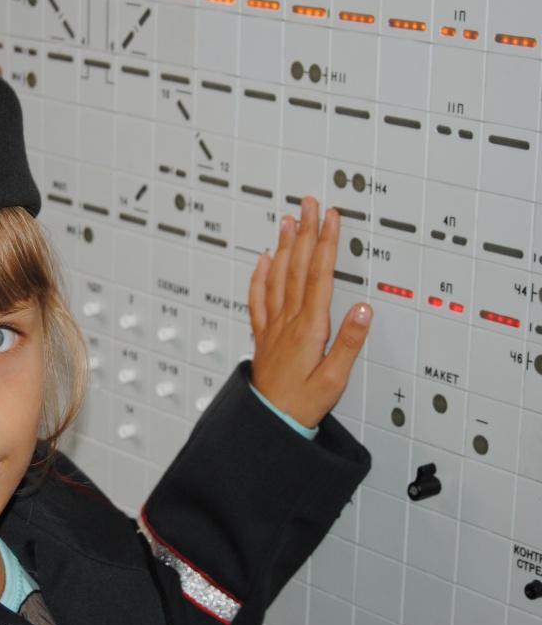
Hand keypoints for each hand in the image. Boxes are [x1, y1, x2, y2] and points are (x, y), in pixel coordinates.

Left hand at [248, 197, 372, 428]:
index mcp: (310, 328)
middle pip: (298, 267)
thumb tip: (364, 310)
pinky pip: (258, 298)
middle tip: (309, 204)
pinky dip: (260, 275)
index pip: (320, 275)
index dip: (326, 243)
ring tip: (288, 220)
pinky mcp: (263, 335)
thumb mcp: (335, 379)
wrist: (268, 421)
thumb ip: (350, 343)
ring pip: (278, 276)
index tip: (331, 218)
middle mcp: (289, 321)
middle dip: (305, 232)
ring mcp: (273, 326)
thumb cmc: (302, 404)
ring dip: (284, 246)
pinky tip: (262, 259)